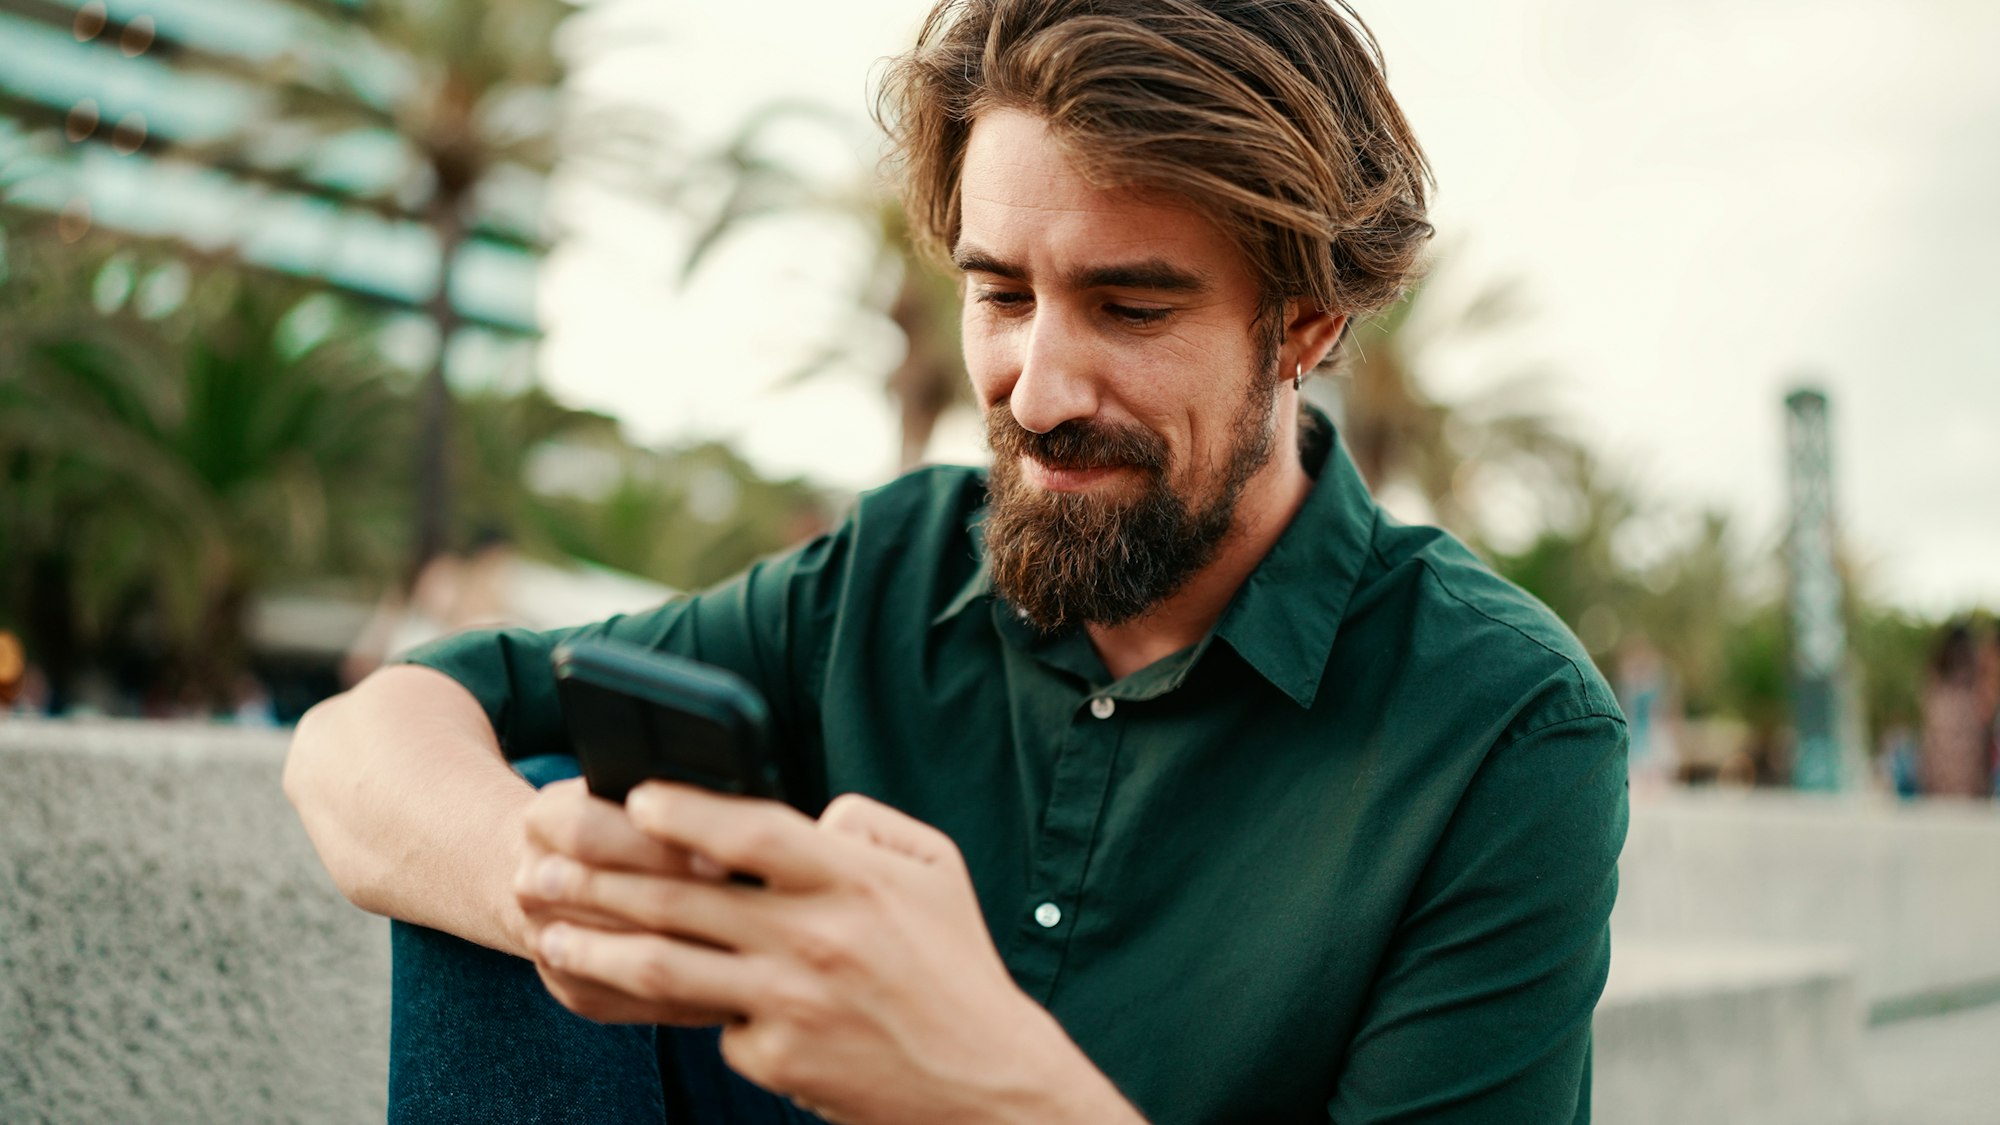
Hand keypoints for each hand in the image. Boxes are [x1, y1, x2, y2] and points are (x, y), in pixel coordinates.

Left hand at [525, 783, 1144, 1123]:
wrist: (982, 1081)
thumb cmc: (956, 964)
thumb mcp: (934, 869)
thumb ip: (866, 825)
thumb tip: (807, 814)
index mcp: (853, 880)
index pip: (751, 830)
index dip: (685, 810)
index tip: (634, 797)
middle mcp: (814, 938)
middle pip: (680, 901)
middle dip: (597, 881)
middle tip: (539, 869)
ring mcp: (790, 1003)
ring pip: (665, 969)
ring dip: (594, 950)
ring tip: (547, 939)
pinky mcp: (777, 1060)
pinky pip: (713, 1025)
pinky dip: (691, 1010)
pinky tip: (651, 1002)